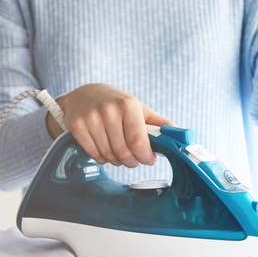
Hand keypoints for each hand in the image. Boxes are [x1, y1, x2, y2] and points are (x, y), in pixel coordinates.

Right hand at [45, 83, 173, 166]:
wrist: (85, 95)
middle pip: (124, 152)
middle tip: (134, 160)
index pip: (138, 142)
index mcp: (128, 106)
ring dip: (117, 161)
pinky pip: (95, 155)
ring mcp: (91, 119)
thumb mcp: (139, 108)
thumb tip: (180, 136)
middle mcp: (108, 110)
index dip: (145, 156)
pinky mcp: (77, 127)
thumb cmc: (117, 104)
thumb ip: (158, 123)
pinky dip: (103, 159)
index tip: (149, 159)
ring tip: (120, 154)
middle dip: (132, 161)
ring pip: (109, 156)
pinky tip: (105, 151)